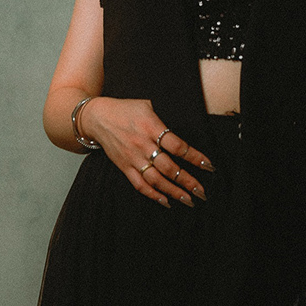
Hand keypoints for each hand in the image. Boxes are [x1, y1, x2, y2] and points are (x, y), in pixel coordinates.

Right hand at [80, 97, 213, 206]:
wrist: (97, 117)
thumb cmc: (126, 109)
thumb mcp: (148, 104)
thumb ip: (165, 118)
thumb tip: (187, 126)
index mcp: (152, 127)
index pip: (178, 146)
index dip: (195, 157)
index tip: (208, 166)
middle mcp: (143, 145)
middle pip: (169, 168)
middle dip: (188, 181)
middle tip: (202, 191)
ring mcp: (132, 158)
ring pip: (156, 180)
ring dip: (173, 192)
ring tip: (189, 200)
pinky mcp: (124, 166)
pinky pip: (139, 184)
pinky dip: (153, 195)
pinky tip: (166, 201)